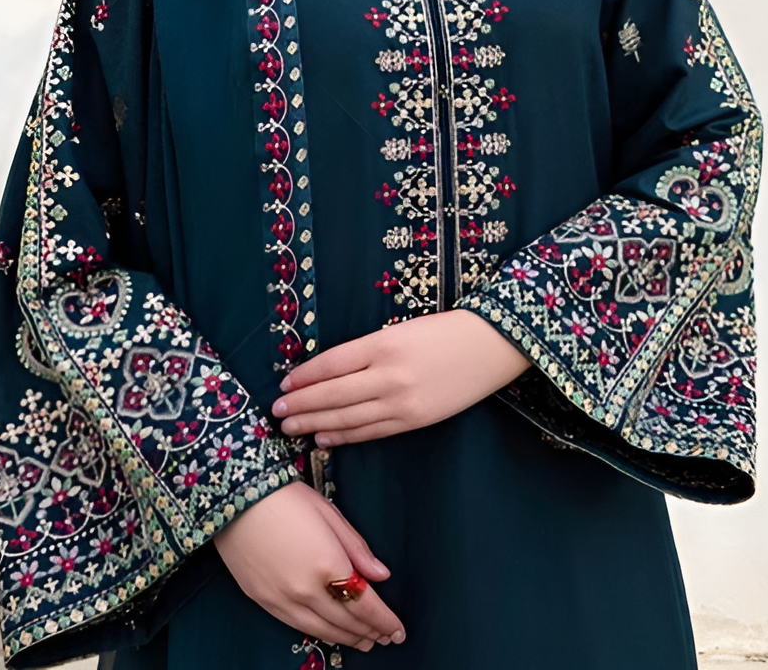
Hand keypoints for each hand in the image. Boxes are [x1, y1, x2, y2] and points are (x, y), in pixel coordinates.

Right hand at [214, 481, 404, 651]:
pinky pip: (298, 627)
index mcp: (327, 565)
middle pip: (346, 622)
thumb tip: (381, 574)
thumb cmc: (286, 498)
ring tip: (365, 641)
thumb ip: (358, 548)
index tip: (398, 630)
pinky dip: (320, 633)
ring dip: (348, 638)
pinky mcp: (264, 601)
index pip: (365, 605)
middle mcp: (306, 590)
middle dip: (370, 632)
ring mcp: (283, 600)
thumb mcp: (330, 514)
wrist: (235, 498)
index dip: (385, 621)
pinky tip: (330, 632)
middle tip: (386, 637)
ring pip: (323, 631)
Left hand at [272, 309, 530, 446]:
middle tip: (276, 415)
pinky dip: (345, 436)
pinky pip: (371, 431)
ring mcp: (401, 401)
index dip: (305, 378)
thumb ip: (369, 349)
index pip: (331, 364)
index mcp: (383, 343)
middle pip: (333, 394)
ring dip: (316, 424)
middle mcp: (388, 374)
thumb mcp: (402, 329)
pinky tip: (325, 438)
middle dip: (302, 406)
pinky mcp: (414, 420)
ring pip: (347, 418)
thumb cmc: (444, 330)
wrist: (490, 345)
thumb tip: (330, 371)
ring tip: (292, 429)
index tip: (284, 387)